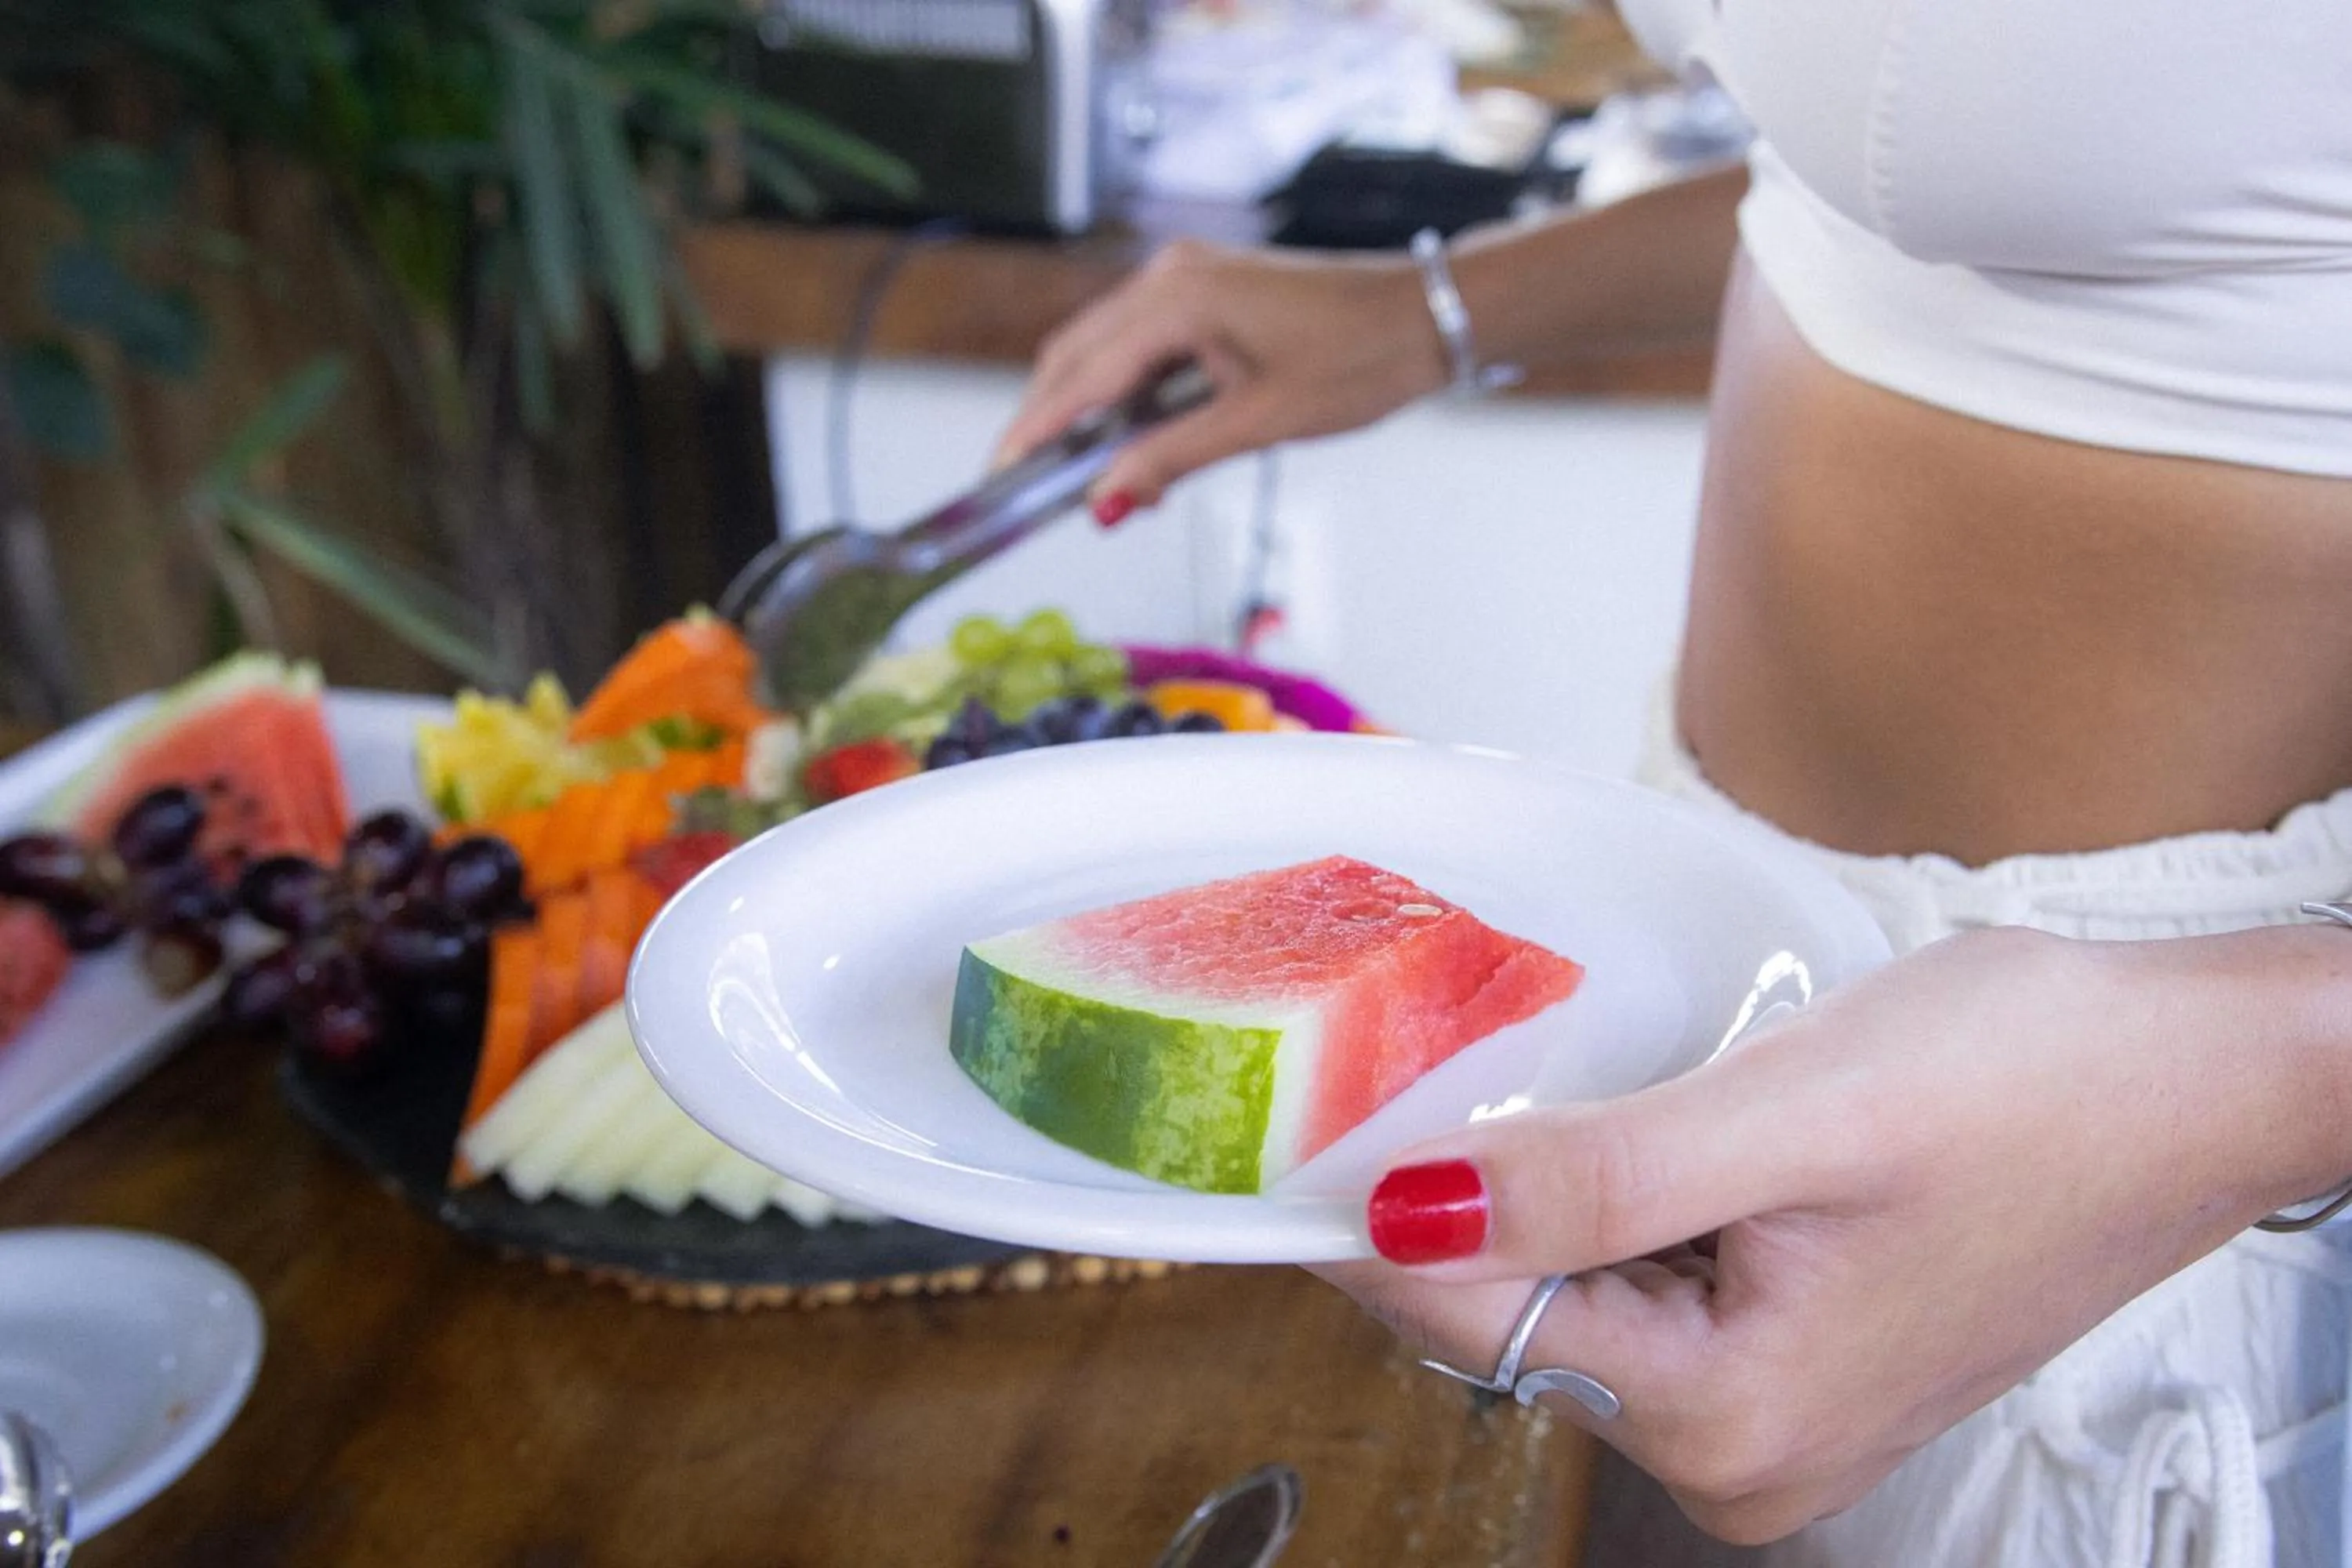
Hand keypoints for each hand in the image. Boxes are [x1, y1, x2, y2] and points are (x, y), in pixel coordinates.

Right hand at [993, 241, 1450, 516]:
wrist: (1426, 315)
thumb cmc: (1359, 360)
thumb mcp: (1258, 424)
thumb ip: (1170, 460)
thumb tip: (1105, 501)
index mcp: (1177, 298)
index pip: (1080, 375)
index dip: (1036, 431)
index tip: (1000, 476)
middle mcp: (1170, 275)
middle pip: (1076, 355)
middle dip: (1050, 422)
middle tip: (1027, 486)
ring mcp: (1187, 276)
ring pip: (1105, 349)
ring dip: (1090, 411)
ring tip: (1089, 477)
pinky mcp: (1206, 289)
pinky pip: (1142, 342)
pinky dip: (1126, 391)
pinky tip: (1132, 441)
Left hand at [1314, 926, 2349, 1544]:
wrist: (2202, 1076)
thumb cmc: (2044, 1085)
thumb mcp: (1790, 1113)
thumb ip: (1593, 1179)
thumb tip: (1412, 1206)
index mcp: (1734, 1417)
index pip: (1478, 1318)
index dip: (1373, 1217)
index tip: (1293, 1134)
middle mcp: (1747, 1450)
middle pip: (1517, 1321)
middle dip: (1456, 1200)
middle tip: (1403, 1067)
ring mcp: (1775, 1414)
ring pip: (1577, 1303)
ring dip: (1536, 1200)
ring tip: (1533, 1086)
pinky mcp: (1800, 1358)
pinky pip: (1649, 1293)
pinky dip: (1610, 1213)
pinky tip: (1625, 1138)